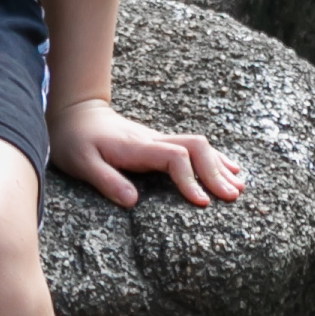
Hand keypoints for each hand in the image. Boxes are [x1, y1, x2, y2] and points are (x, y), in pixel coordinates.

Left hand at [53, 95, 245, 209]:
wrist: (75, 112)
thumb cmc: (75, 140)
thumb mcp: (81, 163)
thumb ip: (106, 180)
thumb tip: (133, 202)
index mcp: (137, 147)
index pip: (175, 157)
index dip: (190, 179)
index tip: (201, 203)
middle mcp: (153, 140)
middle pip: (196, 147)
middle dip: (216, 172)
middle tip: (232, 197)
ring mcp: (158, 139)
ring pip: (199, 145)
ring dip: (219, 165)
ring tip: (239, 187)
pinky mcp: (159, 143)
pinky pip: (193, 147)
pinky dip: (214, 159)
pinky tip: (229, 170)